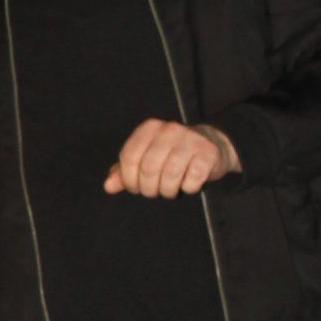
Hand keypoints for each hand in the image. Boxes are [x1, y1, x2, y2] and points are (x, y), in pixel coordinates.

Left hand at [104, 120, 238, 197]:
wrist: (211, 145)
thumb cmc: (172, 154)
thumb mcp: (146, 158)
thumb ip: (124, 171)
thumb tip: (108, 186)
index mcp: (150, 128)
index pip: (129, 157)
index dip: (129, 179)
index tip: (136, 187)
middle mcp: (170, 129)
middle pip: (148, 168)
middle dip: (148, 188)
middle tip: (154, 192)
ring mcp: (191, 140)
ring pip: (170, 176)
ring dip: (167, 191)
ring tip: (170, 190)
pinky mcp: (208, 153)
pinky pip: (192, 180)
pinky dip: (188, 189)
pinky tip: (188, 184)